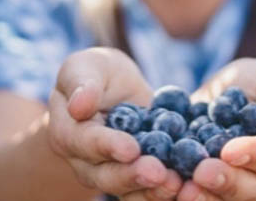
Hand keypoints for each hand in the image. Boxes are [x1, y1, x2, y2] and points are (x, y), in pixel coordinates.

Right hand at [47, 48, 182, 199]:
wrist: (116, 90)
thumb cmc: (97, 74)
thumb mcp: (87, 66)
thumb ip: (81, 83)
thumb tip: (78, 105)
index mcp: (68, 133)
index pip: (85, 143)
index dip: (108, 146)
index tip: (130, 148)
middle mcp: (86, 162)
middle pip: (106, 176)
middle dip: (133, 175)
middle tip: (158, 173)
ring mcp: (112, 175)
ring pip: (128, 192)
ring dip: (152, 191)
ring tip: (176, 184)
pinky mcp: (138, 179)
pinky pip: (149, 192)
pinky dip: (168, 192)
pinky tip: (187, 186)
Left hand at [179, 58, 255, 200]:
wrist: (225, 96)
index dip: (254, 154)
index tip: (231, 150)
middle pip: (250, 187)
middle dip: (226, 181)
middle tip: (202, 173)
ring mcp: (236, 186)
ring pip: (223, 199)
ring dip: (203, 196)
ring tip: (182, 190)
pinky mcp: (207, 187)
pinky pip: (196, 194)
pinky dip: (178, 193)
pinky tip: (164, 186)